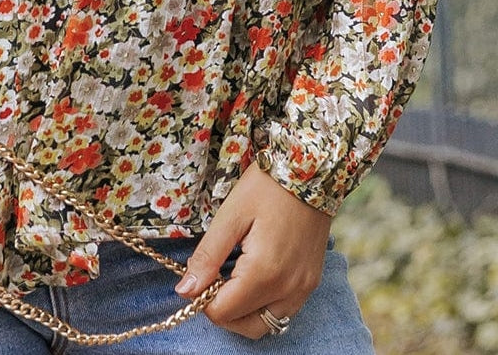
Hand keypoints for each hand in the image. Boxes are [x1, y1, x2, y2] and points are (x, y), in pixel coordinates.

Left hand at [175, 163, 330, 339]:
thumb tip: (184, 290)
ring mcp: (304, 289)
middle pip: (244, 325)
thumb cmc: (268, 186)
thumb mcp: (231, 215)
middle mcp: (288, 289)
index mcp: (264, 273)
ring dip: (244, 312)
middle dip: (222, 309)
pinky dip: (264, 305)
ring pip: (267, 324)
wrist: (312, 170)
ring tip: (232, 278)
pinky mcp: (312, 283)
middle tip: (213, 277)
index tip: (201, 271)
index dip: (203, 298)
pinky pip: (284, 311)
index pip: (223, 312)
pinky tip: (254, 278)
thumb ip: (208, 256)